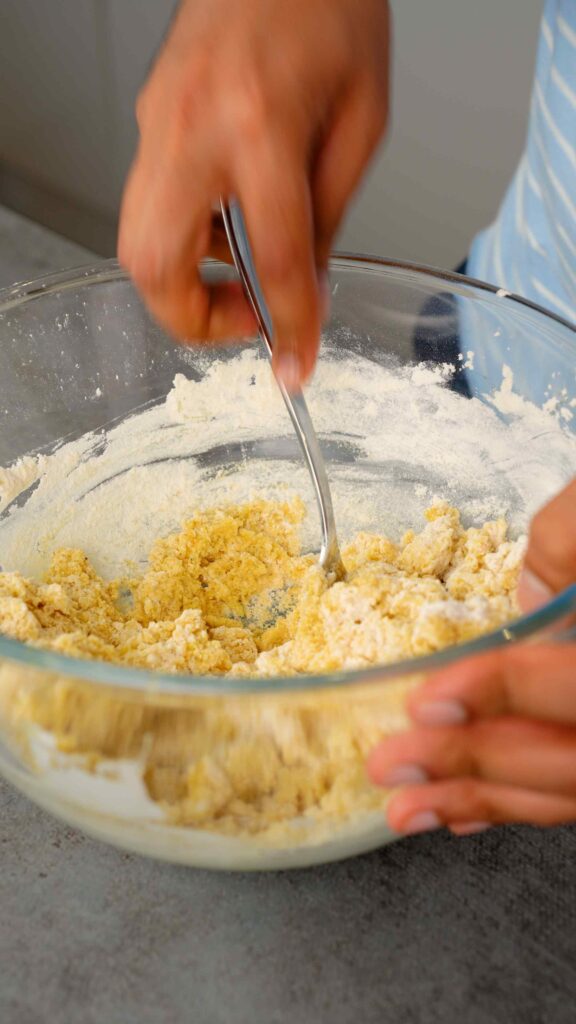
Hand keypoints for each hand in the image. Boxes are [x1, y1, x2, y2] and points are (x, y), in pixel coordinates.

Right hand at [118, 0, 389, 389]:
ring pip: (137, 243)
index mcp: (258, 126)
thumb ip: (329, 215)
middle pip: (155, 266)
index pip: (270, 261)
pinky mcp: (148, 121)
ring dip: (183, 283)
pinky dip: (182, 240)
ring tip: (238, 275)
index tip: (297, 365)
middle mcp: (191, 128)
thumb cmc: (329, 8)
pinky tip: (225, 224)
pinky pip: (149, 206)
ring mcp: (157, 124)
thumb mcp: (361, 121)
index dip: (289, 327)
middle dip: (195, 321)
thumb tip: (307, 284)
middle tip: (244, 321)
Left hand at [368, 479, 575, 836]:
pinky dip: (522, 801)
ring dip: (485, 801)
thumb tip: (522, 606)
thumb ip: (563, 547)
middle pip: (571, 758)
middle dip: (473, 763)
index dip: (503, 692)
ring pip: (573, 786)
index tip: (428, 699)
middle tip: (393, 765)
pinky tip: (468, 809)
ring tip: (406, 807)